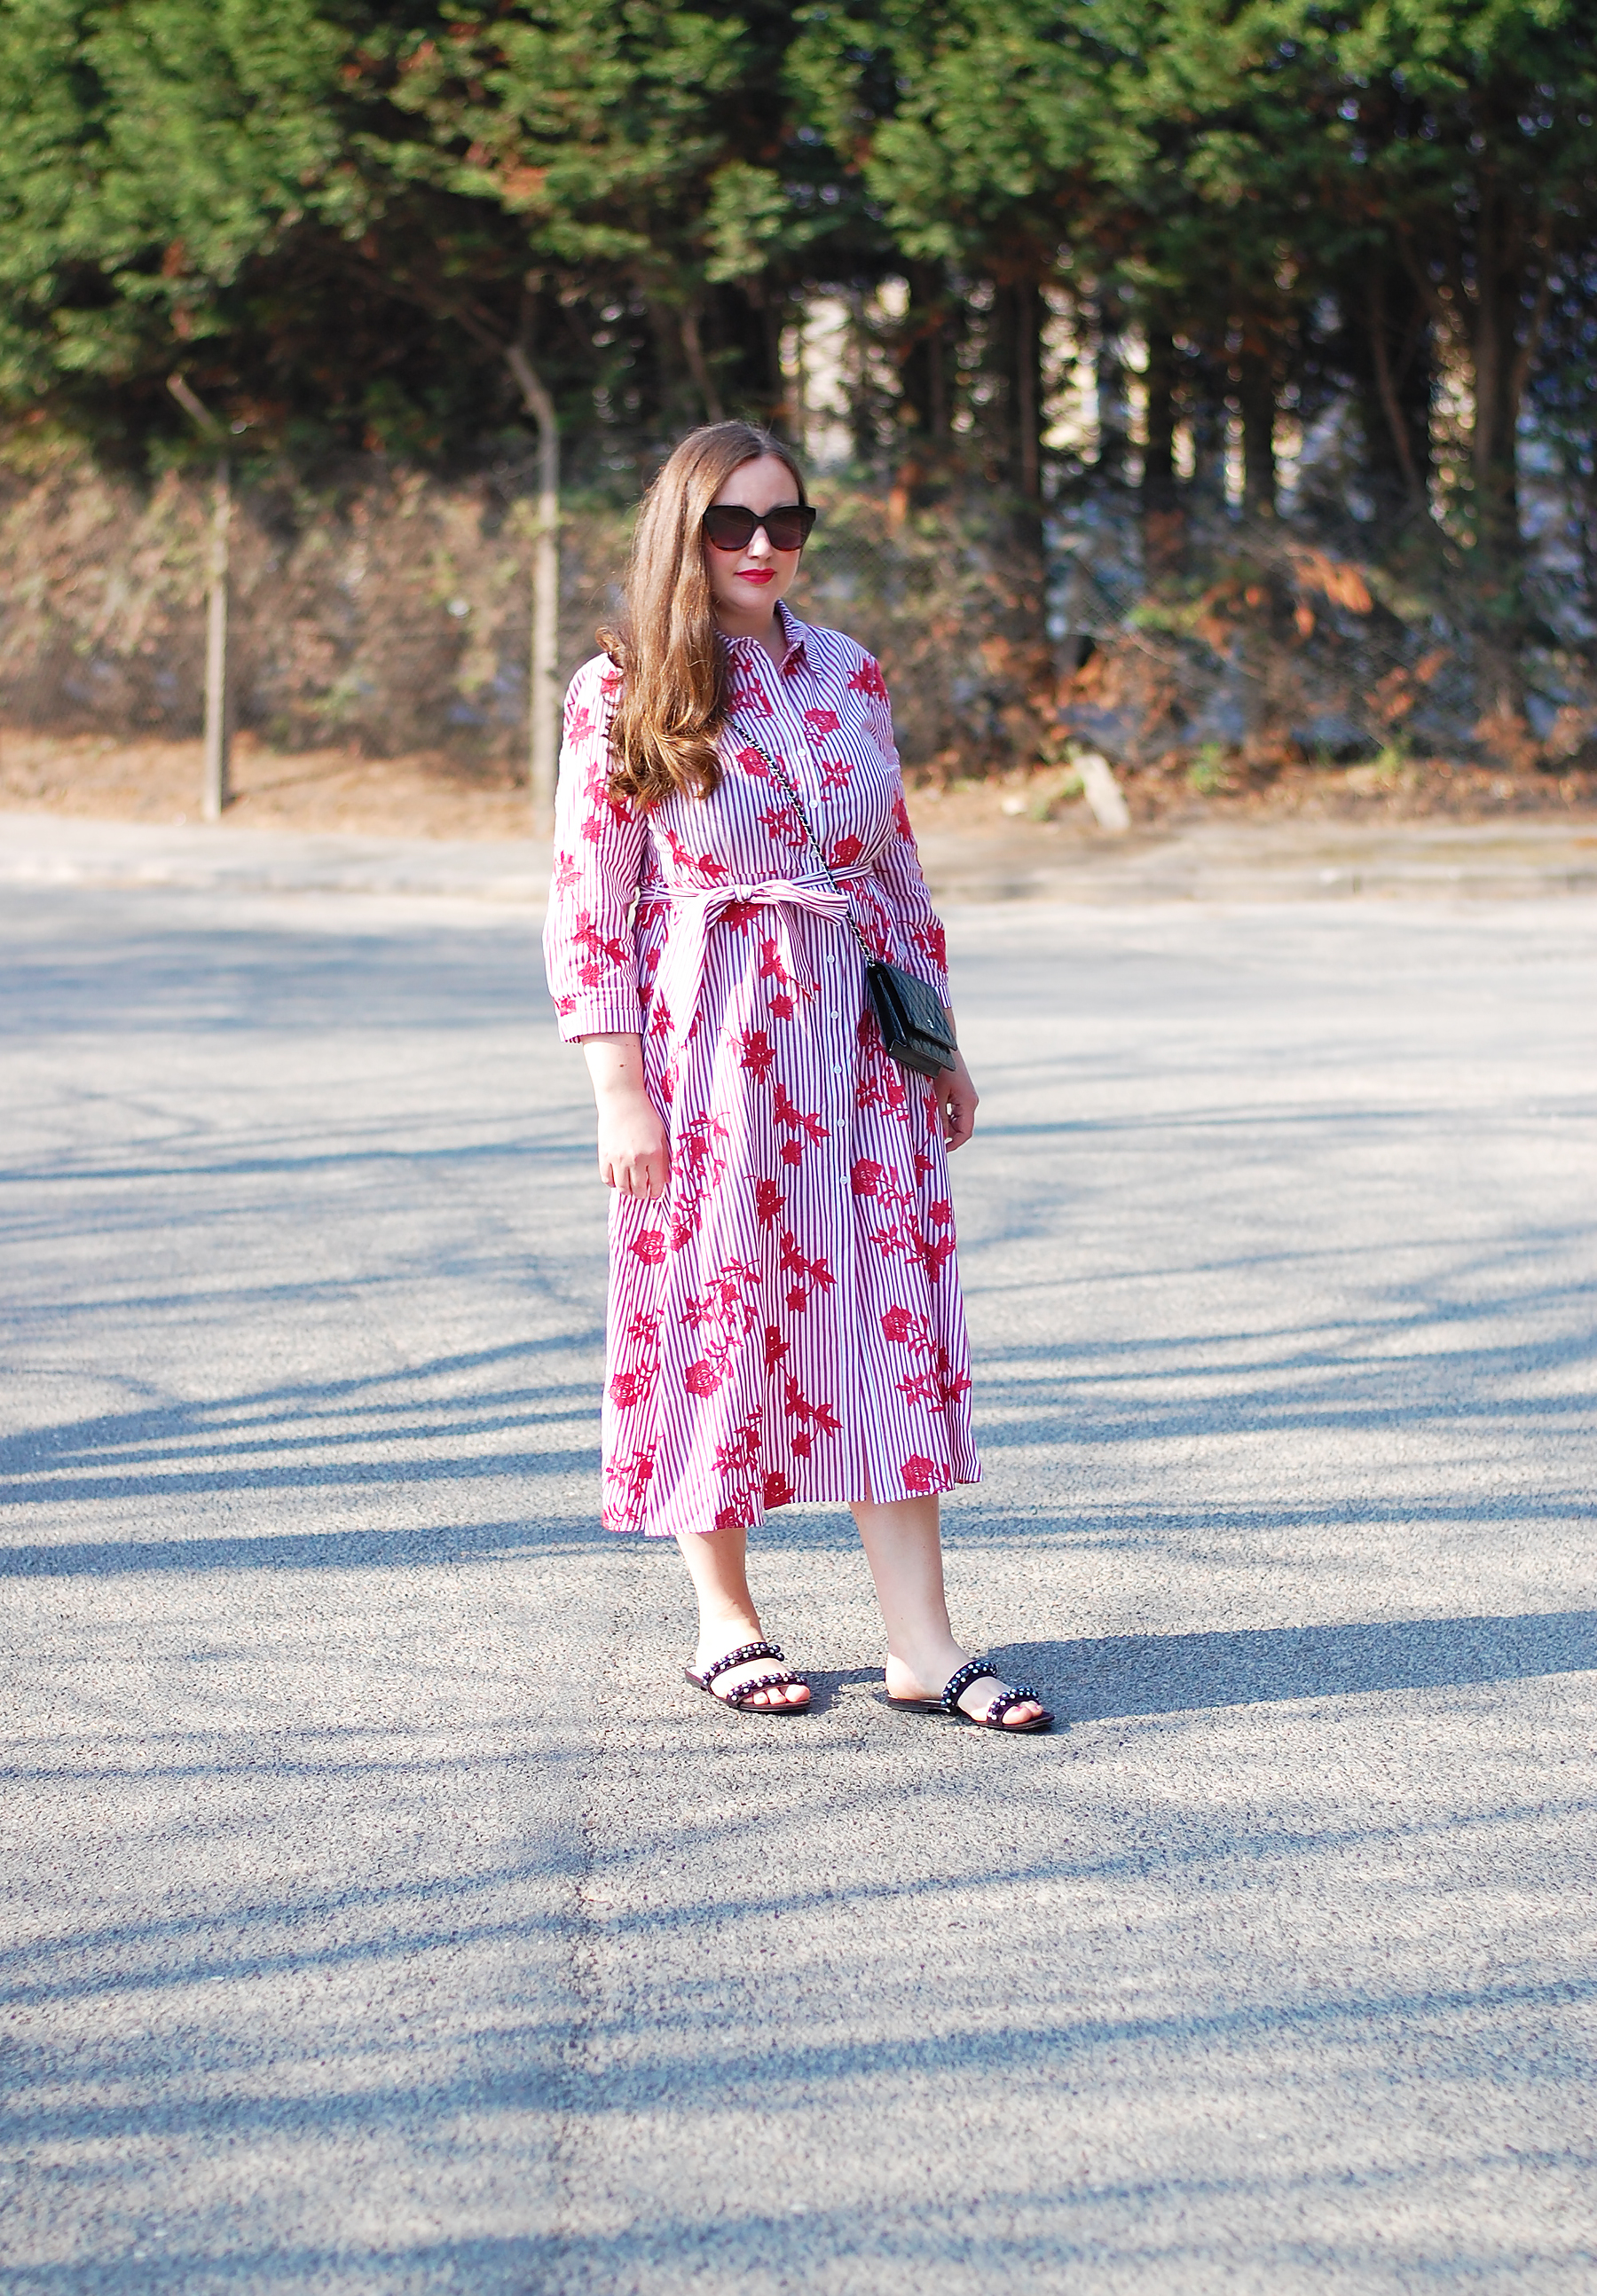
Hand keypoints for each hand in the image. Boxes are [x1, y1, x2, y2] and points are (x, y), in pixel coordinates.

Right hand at [595, 1083, 669, 1198]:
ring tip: (631, 1188)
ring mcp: (618, 1158)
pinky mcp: (605, 1155)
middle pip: (639, 1190)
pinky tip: (619, 1179)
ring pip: (623, 1188)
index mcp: (654, 1154)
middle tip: (644, 1193)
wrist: (622, 1099)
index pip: (657, 1185)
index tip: (656, 1193)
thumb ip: (664, 1158)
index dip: (657, 1193)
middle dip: (643, 1195)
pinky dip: (613, 1183)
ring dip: (628, 1192)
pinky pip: (607, 1179)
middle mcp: (636, 1159)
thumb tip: (666, 1180)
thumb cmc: (646, 1116)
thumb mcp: (661, 1135)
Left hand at [935, 1046, 978, 1151]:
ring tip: (927, 1126)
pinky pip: (954, 1111)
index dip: (953, 1145)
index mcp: (968, 1103)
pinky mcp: (960, 1092)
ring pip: (957, 1120)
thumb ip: (939, 1116)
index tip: (938, 1151)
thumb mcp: (936, 1094)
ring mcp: (966, 1097)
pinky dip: (944, 1116)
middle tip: (927, 1139)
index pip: (965, 1133)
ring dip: (944, 1125)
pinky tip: (930, 1114)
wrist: (942, 1045)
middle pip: (961, 1128)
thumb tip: (939, 1137)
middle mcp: (970, 1101)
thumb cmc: (938, 1067)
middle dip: (946, 1136)